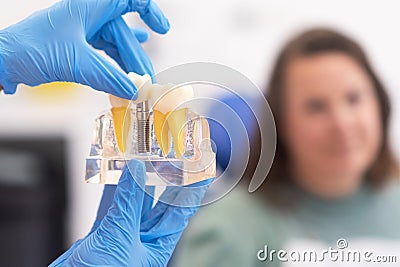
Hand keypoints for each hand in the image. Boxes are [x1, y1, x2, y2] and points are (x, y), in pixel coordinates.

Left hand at [0, 0, 169, 98]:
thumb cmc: (30, 49)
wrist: (5, 61)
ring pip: (115, 46)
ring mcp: (83, 29)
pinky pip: (105, 53)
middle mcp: (88, 15)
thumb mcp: (76, 63)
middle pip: (123, 33)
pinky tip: (127, 70)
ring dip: (127, 65)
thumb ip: (109, 77)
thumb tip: (135, 90)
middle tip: (146, 81)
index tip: (161, 29)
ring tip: (139, 82)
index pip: (128, 0)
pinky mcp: (78, 44)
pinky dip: (116, 65)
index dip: (149, 11)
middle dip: (137, 58)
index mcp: (89, 6)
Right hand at [50, 160, 211, 266]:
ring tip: (145, 153)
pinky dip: (113, 186)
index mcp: (158, 245)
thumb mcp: (120, 238)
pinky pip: (111, 203)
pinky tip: (117, 168)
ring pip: (135, 199)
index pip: (182, 209)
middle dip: (168, 177)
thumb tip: (138, 169)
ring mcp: (123, 233)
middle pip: (161, 200)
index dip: (194, 187)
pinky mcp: (102, 231)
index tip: (203, 165)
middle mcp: (143, 237)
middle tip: (173, 152)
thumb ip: (129, 204)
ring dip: (138, 177)